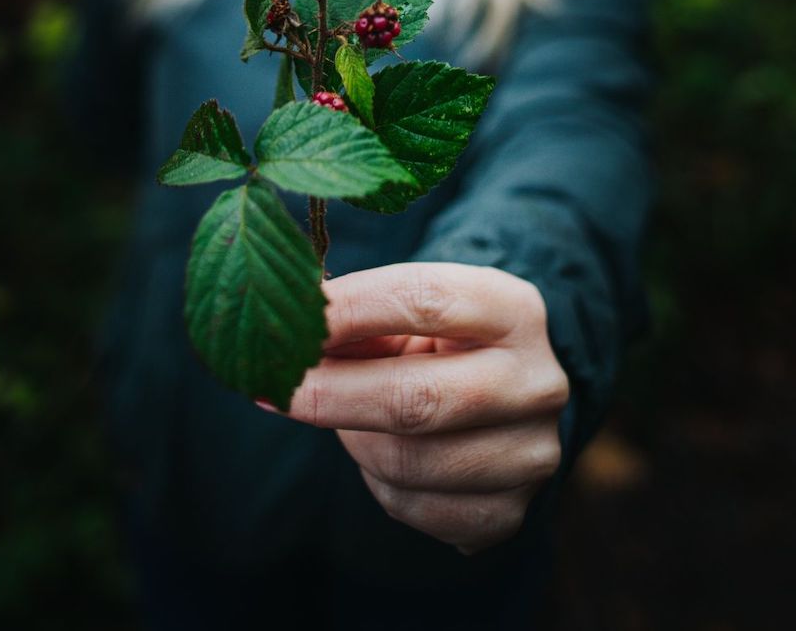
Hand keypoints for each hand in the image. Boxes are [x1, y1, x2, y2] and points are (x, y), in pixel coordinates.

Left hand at [258, 262, 569, 554]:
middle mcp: (537, 382)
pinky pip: (412, 508)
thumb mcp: (409, 309)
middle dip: (329, 395)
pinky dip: (378, 481)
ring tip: (346, 413)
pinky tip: (383, 451)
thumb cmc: (436, 338)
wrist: (502, 389)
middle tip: (275, 386)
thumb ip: (355, 316)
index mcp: (513, 310)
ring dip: (353, 438)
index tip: (290, 321)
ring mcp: (530, 454)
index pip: (423, 302)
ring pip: (405, 463)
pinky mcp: (509, 512)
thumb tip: (283, 335)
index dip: (346, 311)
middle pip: (415, 400)